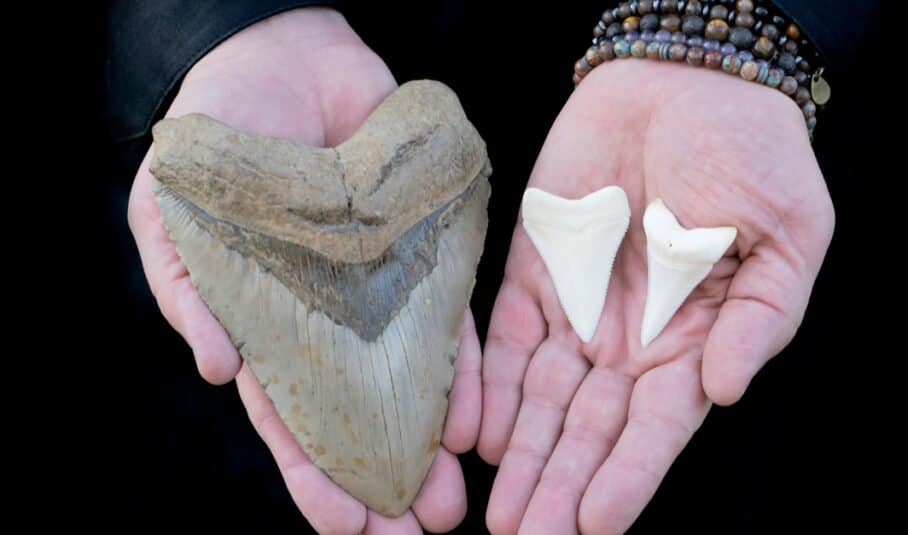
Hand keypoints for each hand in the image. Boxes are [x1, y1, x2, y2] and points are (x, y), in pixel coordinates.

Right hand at [127, 9, 479, 532]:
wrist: (282, 56)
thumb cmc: (215, 139)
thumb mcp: (171, 210)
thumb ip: (187, 288)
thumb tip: (218, 371)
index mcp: (265, 324)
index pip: (291, 418)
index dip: (315, 476)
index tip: (345, 529)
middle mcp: (329, 321)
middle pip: (360, 419)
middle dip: (384, 482)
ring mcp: (380, 293)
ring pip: (410, 386)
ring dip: (431, 446)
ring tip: (453, 503)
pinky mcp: (424, 255)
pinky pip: (449, 324)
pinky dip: (463, 373)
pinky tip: (475, 424)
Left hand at [478, 60, 833, 533]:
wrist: (687, 79)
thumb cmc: (754, 154)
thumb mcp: (786, 237)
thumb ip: (758, 319)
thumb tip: (723, 393)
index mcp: (695, 341)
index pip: (657, 428)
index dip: (628, 476)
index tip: (594, 525)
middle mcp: (632, 340)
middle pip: (591, 430)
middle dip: (562, 486)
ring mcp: (579, 307)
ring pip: (543, 400)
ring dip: (523, 457)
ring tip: (501, 515)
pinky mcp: (534, 269)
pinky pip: (507, 339)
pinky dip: (488, 387)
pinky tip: (475, 437)